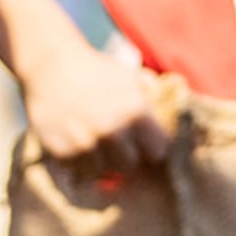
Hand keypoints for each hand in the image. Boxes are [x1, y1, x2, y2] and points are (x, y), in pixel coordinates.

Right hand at [20, 36, 169, 175]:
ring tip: (94, 141)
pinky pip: (78, 171)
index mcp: (135, 112)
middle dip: (126, 157)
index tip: (144, 144)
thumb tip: (183, 125)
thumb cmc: (97, 71)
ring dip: (101, 161)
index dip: (151, 148)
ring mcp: (85, 143)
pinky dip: (79, 161)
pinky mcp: (62, 151)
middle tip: (116, 144)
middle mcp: (112, 130)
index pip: (158, 152)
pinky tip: (76, 141)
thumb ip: (153, 104)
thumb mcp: (130, 79)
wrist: (52, 64)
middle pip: (130, 167)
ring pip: (103, 172)